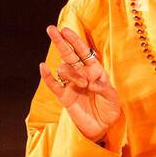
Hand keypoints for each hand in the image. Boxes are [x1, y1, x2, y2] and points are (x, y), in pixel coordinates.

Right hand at [40, 25, 122, 142]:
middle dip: (60, 42)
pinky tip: (43, 67)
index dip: (75, 41)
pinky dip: (47, 76)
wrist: (102, 127)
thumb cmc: (110, 109)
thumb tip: (89, 82)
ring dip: (71, 73)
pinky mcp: (64, 96)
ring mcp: (71, 84)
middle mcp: (82, 74)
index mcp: (94, 70)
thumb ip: (102, 87)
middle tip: (51, 29)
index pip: (83, 52)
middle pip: (68, 54)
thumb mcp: (112, 97)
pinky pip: (53, 84)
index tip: (66, 30)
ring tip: (82, 84)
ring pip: (64, 70)